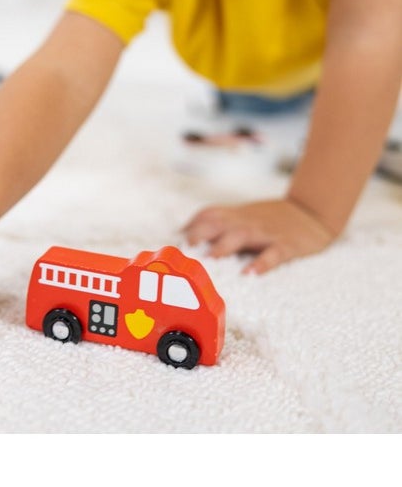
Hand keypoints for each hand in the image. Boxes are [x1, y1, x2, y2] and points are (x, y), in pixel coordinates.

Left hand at [183, 197, 335, 274]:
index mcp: (234, 215)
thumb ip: (219, 226)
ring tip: (211, 260)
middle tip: (185, 251)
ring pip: (241, 235)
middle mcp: (246, 221)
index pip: (207, 215)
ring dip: (224, 246)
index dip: (190, 226)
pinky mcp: (286, 245)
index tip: (174, 242)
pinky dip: (262, 263)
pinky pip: (273, 253)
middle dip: (199, 234)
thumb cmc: (269, 220)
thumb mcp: (243, 217)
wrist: (311, 212)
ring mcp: (265, 233)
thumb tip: (186, 238)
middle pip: (218, 222)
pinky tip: (251, 274)